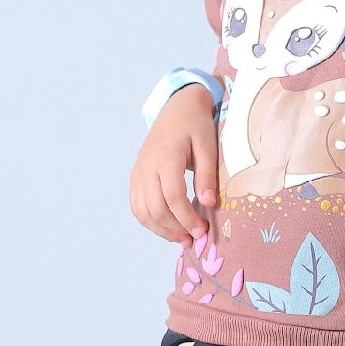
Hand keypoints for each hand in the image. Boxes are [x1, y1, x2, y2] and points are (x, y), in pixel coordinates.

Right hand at [129, 83, 218, 247]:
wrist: (177, 108)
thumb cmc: (196, 125)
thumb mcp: (208, 145)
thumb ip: (207, 175)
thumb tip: (208, 203)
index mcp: (166, 157)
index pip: (173, 197)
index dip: (187, 218)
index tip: (202, 230)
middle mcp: (146, 167)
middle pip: (155, 209)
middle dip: (176, 229)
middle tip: (195, 237)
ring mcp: (138, 172)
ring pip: (142, 212)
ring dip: (161, 229)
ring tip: (183, 237)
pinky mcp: (135, 176)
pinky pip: (137, 206)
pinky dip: (150, 221)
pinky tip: (168, 226)